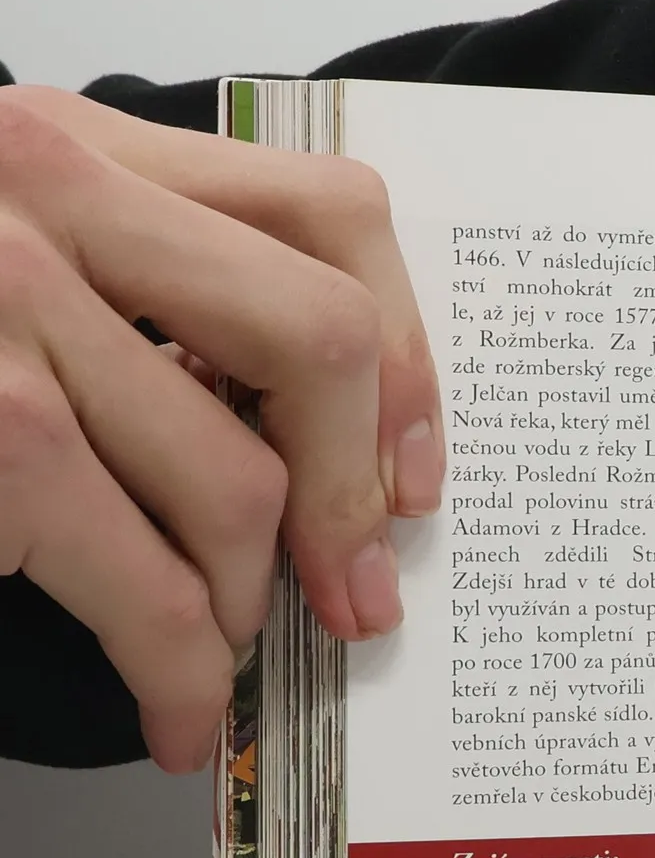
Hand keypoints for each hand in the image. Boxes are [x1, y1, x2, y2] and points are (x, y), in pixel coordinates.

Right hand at [0, 86, 442, 771]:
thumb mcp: (10, 261)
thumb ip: (144, 295)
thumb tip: (322, 449)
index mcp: (76, 149)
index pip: (328, 218)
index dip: (406, 361)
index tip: (411, 471)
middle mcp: (44, 194)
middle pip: (319, 342)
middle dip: (353, 497)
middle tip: (352, 594)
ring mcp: (4, 306)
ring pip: (235, 484)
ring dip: (243, 604)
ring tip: (218, 649)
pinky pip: (149, 582)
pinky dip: (184, 672)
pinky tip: (182, 709)